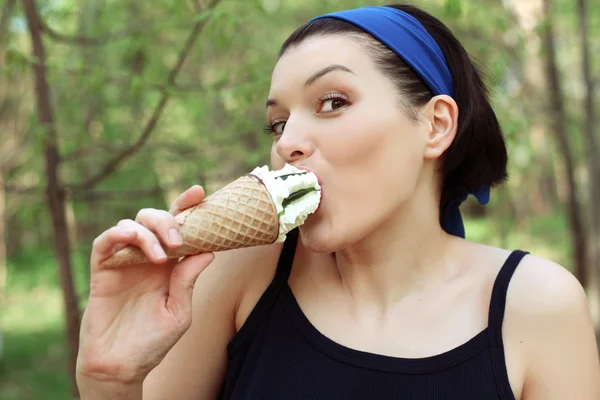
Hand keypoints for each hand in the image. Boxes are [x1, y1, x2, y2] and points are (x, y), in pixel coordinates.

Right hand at [77, 185, 214, 385]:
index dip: (187, 207)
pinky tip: (133, 242)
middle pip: (155, 218)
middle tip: (179, 239)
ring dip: (148, 232)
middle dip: (169, 219)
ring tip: (162, 256)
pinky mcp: (102, 270)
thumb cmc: (153, 342)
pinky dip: (118, 234)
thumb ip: (188, 281)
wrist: (120, 365)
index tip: (199, 193)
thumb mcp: (179, 312)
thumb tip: (208, 250)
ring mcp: (124, 262)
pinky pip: (105, 242)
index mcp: (171, 264)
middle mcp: (147, 257)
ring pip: (132, 224)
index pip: (180, 227)